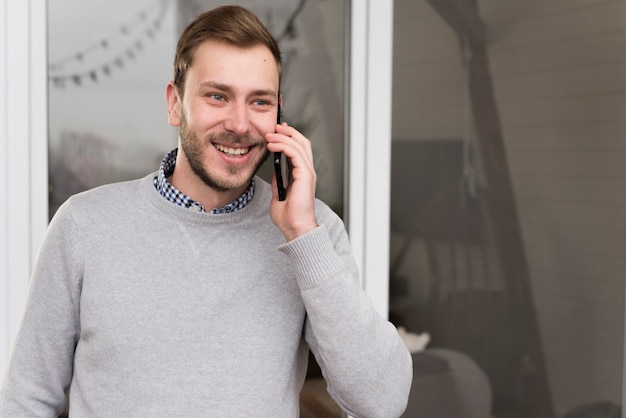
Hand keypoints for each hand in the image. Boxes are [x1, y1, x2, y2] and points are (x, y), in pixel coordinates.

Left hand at [265, 122, 317, 240]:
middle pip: (302, 142)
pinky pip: (295, 153)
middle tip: (274, 126)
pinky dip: (283, 146)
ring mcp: (307, 173)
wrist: (295, 228)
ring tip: (269, 134)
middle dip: (288, 132)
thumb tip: (274, 173)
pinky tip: (272, 145)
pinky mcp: (304, 175)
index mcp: (302, 176)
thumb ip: (279, 183)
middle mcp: (307, 172)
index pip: (299, 150)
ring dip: (283, 137)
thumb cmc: (289, 217)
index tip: (277, 132)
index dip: (290, 138)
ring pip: (299, 145)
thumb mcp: (279, 196)